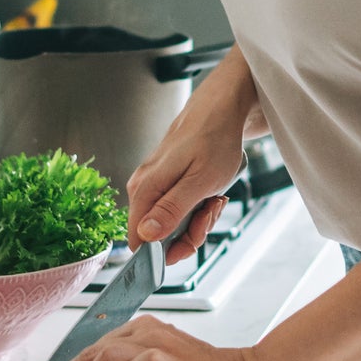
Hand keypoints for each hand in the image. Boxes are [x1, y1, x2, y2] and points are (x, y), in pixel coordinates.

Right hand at [126, 110, 247, 263]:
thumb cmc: (214, 140)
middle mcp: (142, 188)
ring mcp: (154, 185)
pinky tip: (211, 192)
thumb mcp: (200, 182)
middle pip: (159, 235)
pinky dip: (199, 206)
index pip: (140, 242)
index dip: (168, 250)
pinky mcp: (165, 182)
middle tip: (210, 210)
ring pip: (173, 223)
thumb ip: (171, 210)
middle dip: (191, 231)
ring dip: (199, 218)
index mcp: (145, 190)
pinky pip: (179, 208)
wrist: (221, 111)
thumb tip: (145, 235)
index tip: (195, 236)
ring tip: (214, 197)